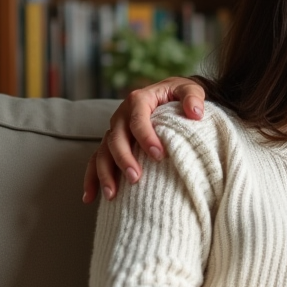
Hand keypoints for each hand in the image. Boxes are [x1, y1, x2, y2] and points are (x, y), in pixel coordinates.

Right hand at [82, 77, 205, 203]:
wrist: (169, 95)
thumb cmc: (179, 95)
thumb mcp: (189, 89)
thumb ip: (193, 97)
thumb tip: (196, 113)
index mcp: (138, 100)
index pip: (139, 120)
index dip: (146, 138)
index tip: (159, 155)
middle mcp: (121, 115)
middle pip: (116, 138)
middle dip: (124, 159)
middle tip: (135, 178)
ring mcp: (114, 130)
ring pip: (103, 152)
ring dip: (105, 173)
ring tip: (113, 195)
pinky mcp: (111, 144)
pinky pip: (96, 161)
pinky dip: (91, 179)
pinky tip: (90, 198)